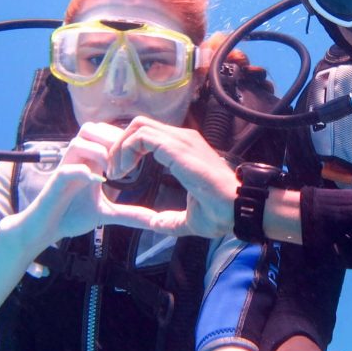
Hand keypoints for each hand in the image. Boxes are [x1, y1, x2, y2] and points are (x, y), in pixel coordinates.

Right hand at [24, 122, 139, 243]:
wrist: (47, 229)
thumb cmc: (72, 215)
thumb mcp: (107, 214)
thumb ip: (130, 214)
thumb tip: (155, 220)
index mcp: (89, 161)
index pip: (104, 133)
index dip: (122, 138)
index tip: (139, 156)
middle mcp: (76, 160)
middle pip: (91, 129)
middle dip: (112, 139)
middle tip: (128, 159)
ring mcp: (65, 169)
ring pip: (77, 141)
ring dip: (98, 152)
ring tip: (113, 171)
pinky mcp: (55, 183)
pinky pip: (67, 169)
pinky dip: (83, 172)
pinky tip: (98, 181)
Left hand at [102, 116, 237, 237]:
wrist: (237, 207)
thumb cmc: (221, 211)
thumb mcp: (189, 218)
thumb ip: (171, 220)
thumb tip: (157, 225)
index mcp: (186, 150)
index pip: (151, 135)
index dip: (130, 149)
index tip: (121, 172)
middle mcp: (183, 139)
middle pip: (141, 125)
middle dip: (120, 144)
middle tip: (113, 170)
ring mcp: (180, 140)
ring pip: (138, 126)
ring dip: (120, 147)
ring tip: (116, 171)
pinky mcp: (176, 147)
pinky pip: (141, 136)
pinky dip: (126, 150)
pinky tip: (123, 171)